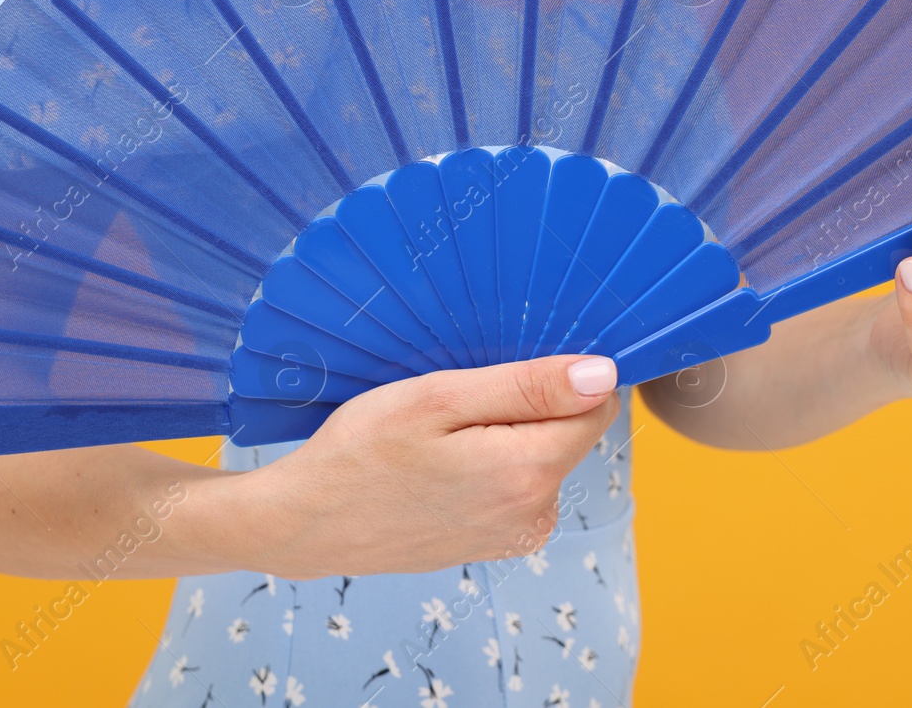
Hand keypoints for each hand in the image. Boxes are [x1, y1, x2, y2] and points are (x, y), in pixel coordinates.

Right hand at [232, 354, 619, 578]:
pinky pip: (517, 487)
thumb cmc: (362, 451)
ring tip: (444, 434)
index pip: (596, 407)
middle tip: (460, 400)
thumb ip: (529, 387)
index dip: (564, 376)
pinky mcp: (494, 543)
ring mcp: (515, 535)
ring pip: (542, 459)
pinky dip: (492, 465)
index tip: (511, 368)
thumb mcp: (440, 399)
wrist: (308, 522)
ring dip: (509, 436)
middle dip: (530, 406)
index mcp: (528, 472)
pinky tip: (443, 462)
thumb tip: (603, 375)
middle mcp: (534, 513)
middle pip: (569, 433)